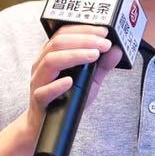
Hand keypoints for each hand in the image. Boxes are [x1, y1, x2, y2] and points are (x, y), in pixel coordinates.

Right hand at [23, 25, 120, 139]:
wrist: (47, 126)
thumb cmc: (66, 99)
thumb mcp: (89, 81)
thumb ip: (101, 66)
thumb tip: (116, 50)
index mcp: (52, 55)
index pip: (64, 33)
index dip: (84, 29)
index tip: (104, 32)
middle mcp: (42, 65)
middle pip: (58, 43)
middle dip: (83, 39)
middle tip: (103, 43)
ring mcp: (38, 82)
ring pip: (50, 61)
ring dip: (74, 55)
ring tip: (94, 55)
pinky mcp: (38, 100)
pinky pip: (43, 91)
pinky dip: (57, 85)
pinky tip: (70, 81)